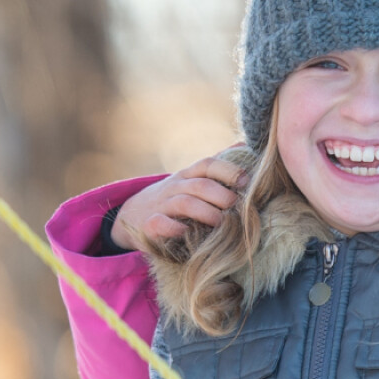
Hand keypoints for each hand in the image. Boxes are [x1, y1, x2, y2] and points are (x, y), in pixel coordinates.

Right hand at [111, 153, 245, 252]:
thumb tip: (244, 145)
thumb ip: (215, 167)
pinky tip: (189, 233)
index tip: (246, 182)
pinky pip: (161, 224)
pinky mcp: (149, 224)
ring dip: (207, 213)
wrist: (132, 214)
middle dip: (222, 195)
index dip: (228, 170)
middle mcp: (175, 186)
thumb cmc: (173, 197)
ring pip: (185, 203)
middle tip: (238, 208)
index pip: (208, 164)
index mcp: (188, 175)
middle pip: (200, 185)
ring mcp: (161, 204)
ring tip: (222, 224)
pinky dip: (176, 229)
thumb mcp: (191, 179)